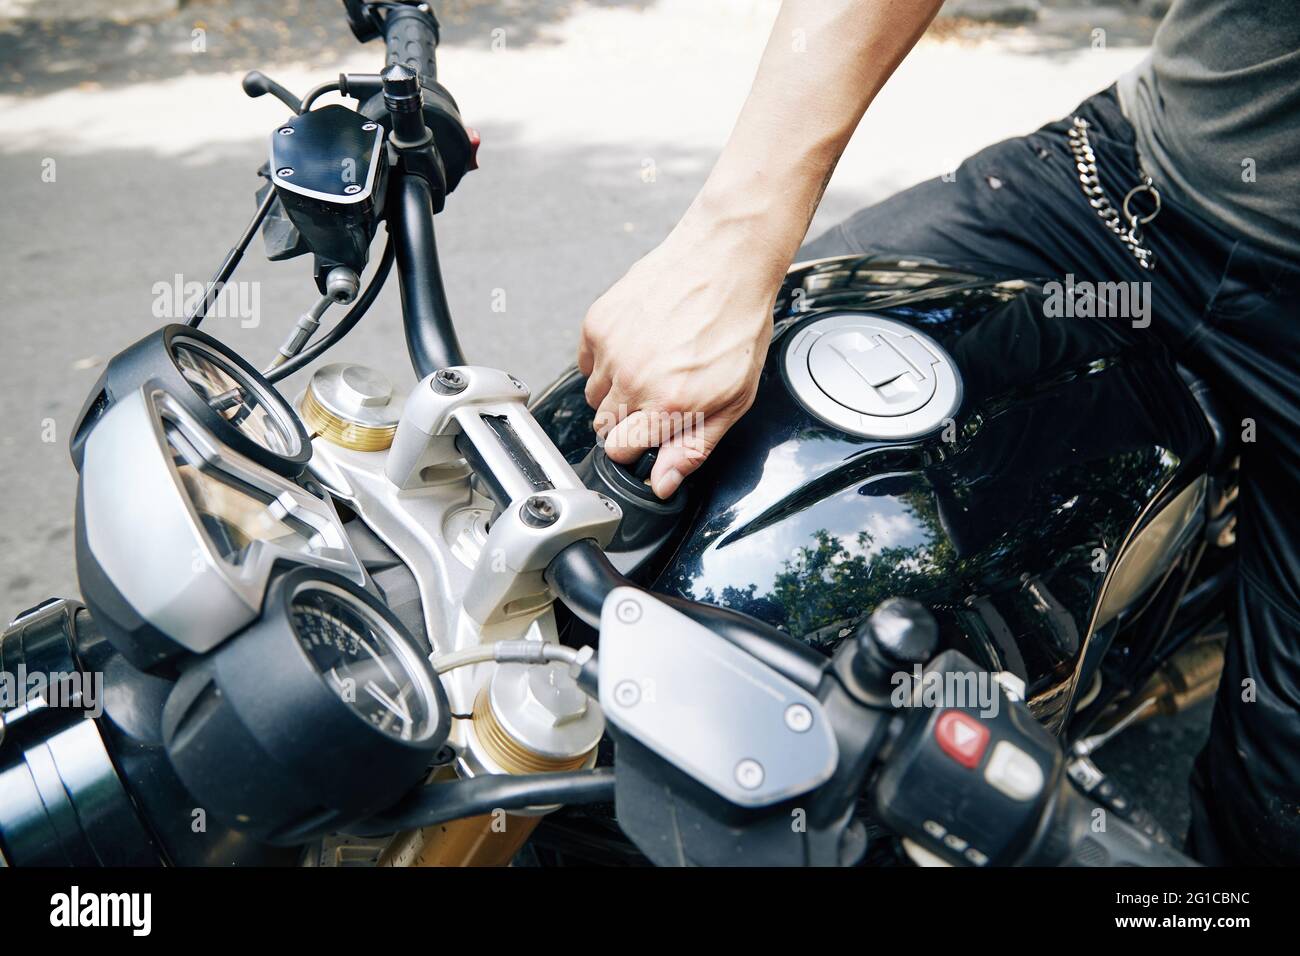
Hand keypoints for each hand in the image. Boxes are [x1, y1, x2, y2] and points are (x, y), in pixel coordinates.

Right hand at [578, 211, 781, 498]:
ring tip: (649, 367)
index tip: (651, 434)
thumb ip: (694, 446)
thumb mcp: (735, 398)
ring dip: (615, 392)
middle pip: (604, 428)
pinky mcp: (598, 323)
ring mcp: (612, 350)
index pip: (620, 453)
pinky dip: (606, 360)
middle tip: (658, 395)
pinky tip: (637, 345)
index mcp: (669, 405)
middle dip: (628, 421)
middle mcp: (634, 380)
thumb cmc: (737, 324)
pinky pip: (586, 362)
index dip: (636, 448)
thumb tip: (663, 483)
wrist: (725, 260)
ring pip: (594, 396)